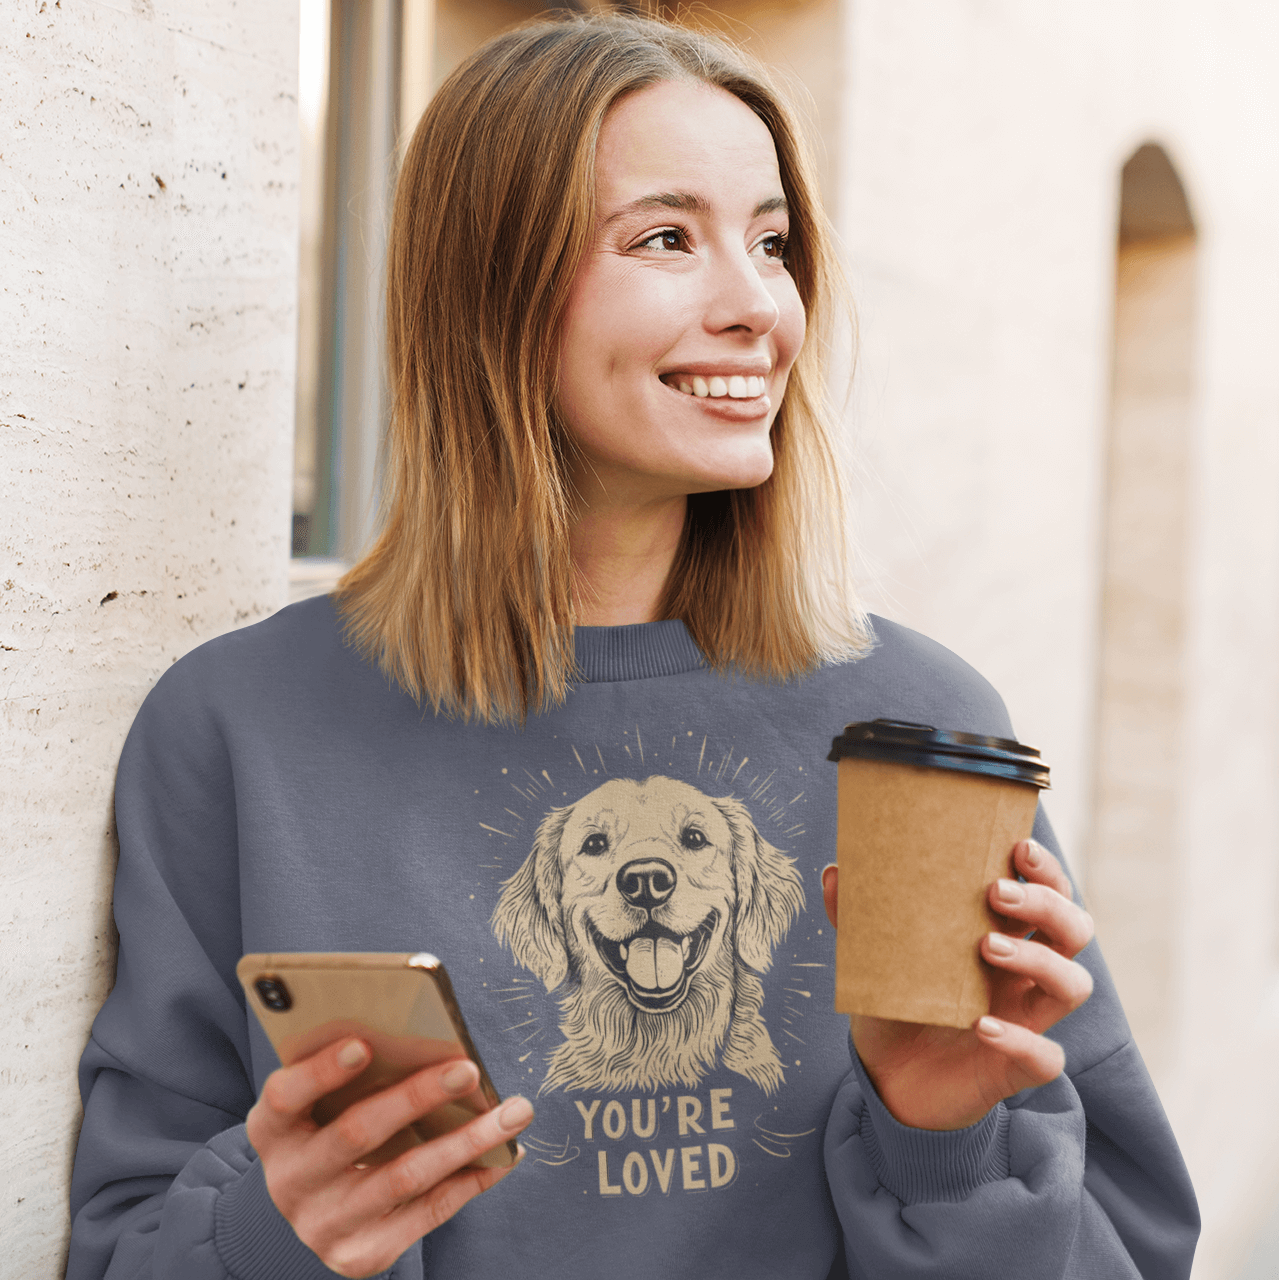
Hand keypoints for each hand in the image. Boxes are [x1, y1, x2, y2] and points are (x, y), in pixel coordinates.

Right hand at [245, 1040, 532, 1277]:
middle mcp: (290, 1180)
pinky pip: (426, 1213)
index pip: (285, 1097)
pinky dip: (471, 1180)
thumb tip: (424, 1036)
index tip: (362, 1044)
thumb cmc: (326, 1130)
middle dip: (416, 1097)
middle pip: (356, 1133)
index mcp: (272, 1130)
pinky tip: (505, 1156)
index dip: (320, 1072)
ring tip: (514, 1112)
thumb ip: (350, 1074)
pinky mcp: (360, 1255)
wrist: (310, 1214)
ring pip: (404, 1177)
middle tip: (468, 1069)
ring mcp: (324, 1224)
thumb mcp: (318, 1104)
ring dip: (466, 1141)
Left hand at [821, 838, 1094, 1130]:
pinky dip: (1019, 1038)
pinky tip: (980, 1025)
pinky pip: (1045, 1055)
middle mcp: (1024, 974)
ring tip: (988, 947)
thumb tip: (833, 871)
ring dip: (1040, 959)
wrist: (888, 1079)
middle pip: (1074, 929)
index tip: (1019, 847)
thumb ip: (855, 916)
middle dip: (1047, 903)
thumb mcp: (873, 958)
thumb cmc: (895, 1005)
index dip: (1046, 870)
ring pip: (1074, 984)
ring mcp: (1026, 1019)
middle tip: (997, 892)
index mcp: (1003, 936)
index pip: (1049, 893)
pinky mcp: (1017, 1067)